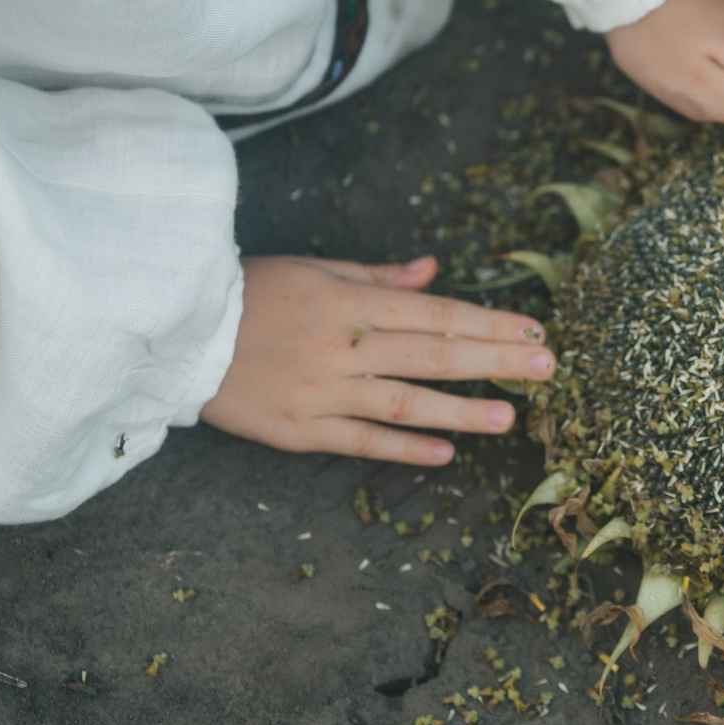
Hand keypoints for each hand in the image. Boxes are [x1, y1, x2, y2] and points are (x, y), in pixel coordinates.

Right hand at [201, 255, 553, 465]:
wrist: (175, 335)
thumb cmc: (248, 295)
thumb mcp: (315, 271)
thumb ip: (377, 279)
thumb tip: (433, 271)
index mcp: (349, 304)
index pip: (436, 314)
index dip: (489, 323)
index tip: (534, 330)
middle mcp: (342, 348)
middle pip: (433, 355)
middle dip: (495, 361)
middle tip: (548, 368)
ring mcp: (321, 392)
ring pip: (404, 404)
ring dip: (461, 411)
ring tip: (509, 418)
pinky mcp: (298, 430)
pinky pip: (361, 441)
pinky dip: (404, 448)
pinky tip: (446, 453)